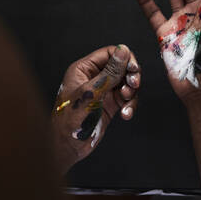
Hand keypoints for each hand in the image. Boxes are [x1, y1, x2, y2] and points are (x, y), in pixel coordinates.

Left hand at [51, 44, 140, 172]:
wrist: (67, 147)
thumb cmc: (70, 120)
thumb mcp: (92, 93)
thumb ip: (110, 72)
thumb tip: (123, 51)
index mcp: (85, 69)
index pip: (110, 53)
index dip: (125, 58)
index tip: (133, 69)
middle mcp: (95, 77)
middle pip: (121, 67)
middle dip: (130, 76)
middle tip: (133, 85)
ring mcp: (103, 91)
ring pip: (126, 83)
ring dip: (131, 92)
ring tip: (127, 101)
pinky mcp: (110, 104)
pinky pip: (126, 99)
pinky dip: (130, 105)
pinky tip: (126, 114)